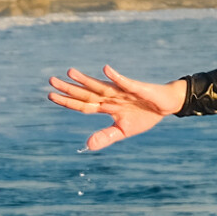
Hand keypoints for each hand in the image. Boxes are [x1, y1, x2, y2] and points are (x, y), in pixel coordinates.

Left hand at [47, 65, 185, 150]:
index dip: (67, 101)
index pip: (83, 105)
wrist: (166, 105)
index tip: (50, 96)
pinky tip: (106, 69)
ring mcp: (122, 91)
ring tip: (70, 72)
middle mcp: (110, 97)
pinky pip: (124, 82)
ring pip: (100, 86)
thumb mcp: (123, 131)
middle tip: (51, 80)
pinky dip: (115, 77)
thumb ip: (105, 137)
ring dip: (86, 80)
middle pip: (86, 93)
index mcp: (106, 107)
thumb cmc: (144, 115)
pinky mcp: (136, 88)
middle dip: (69, 88)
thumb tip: (87, 146)